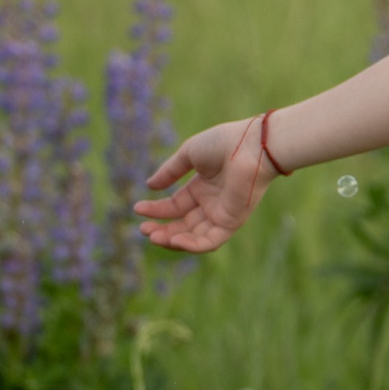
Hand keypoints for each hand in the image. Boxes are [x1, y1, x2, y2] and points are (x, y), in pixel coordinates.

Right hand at [133, 116, 278, 253]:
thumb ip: (170, 171)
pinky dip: (191, 245)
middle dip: (161, 229)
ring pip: (194, 237)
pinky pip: (210, 241)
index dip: (156, 210)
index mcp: (202, 187)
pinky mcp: (232, 222)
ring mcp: (222, 214)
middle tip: (143, 229)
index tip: (137, 209)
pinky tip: (173, 240)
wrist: (251, 146)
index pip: (175, 205)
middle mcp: (212, 203)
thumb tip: (149, 186)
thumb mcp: (189, 154)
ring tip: (152, 236)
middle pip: (182, 224)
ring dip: (172, 240)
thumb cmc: (223, 144)